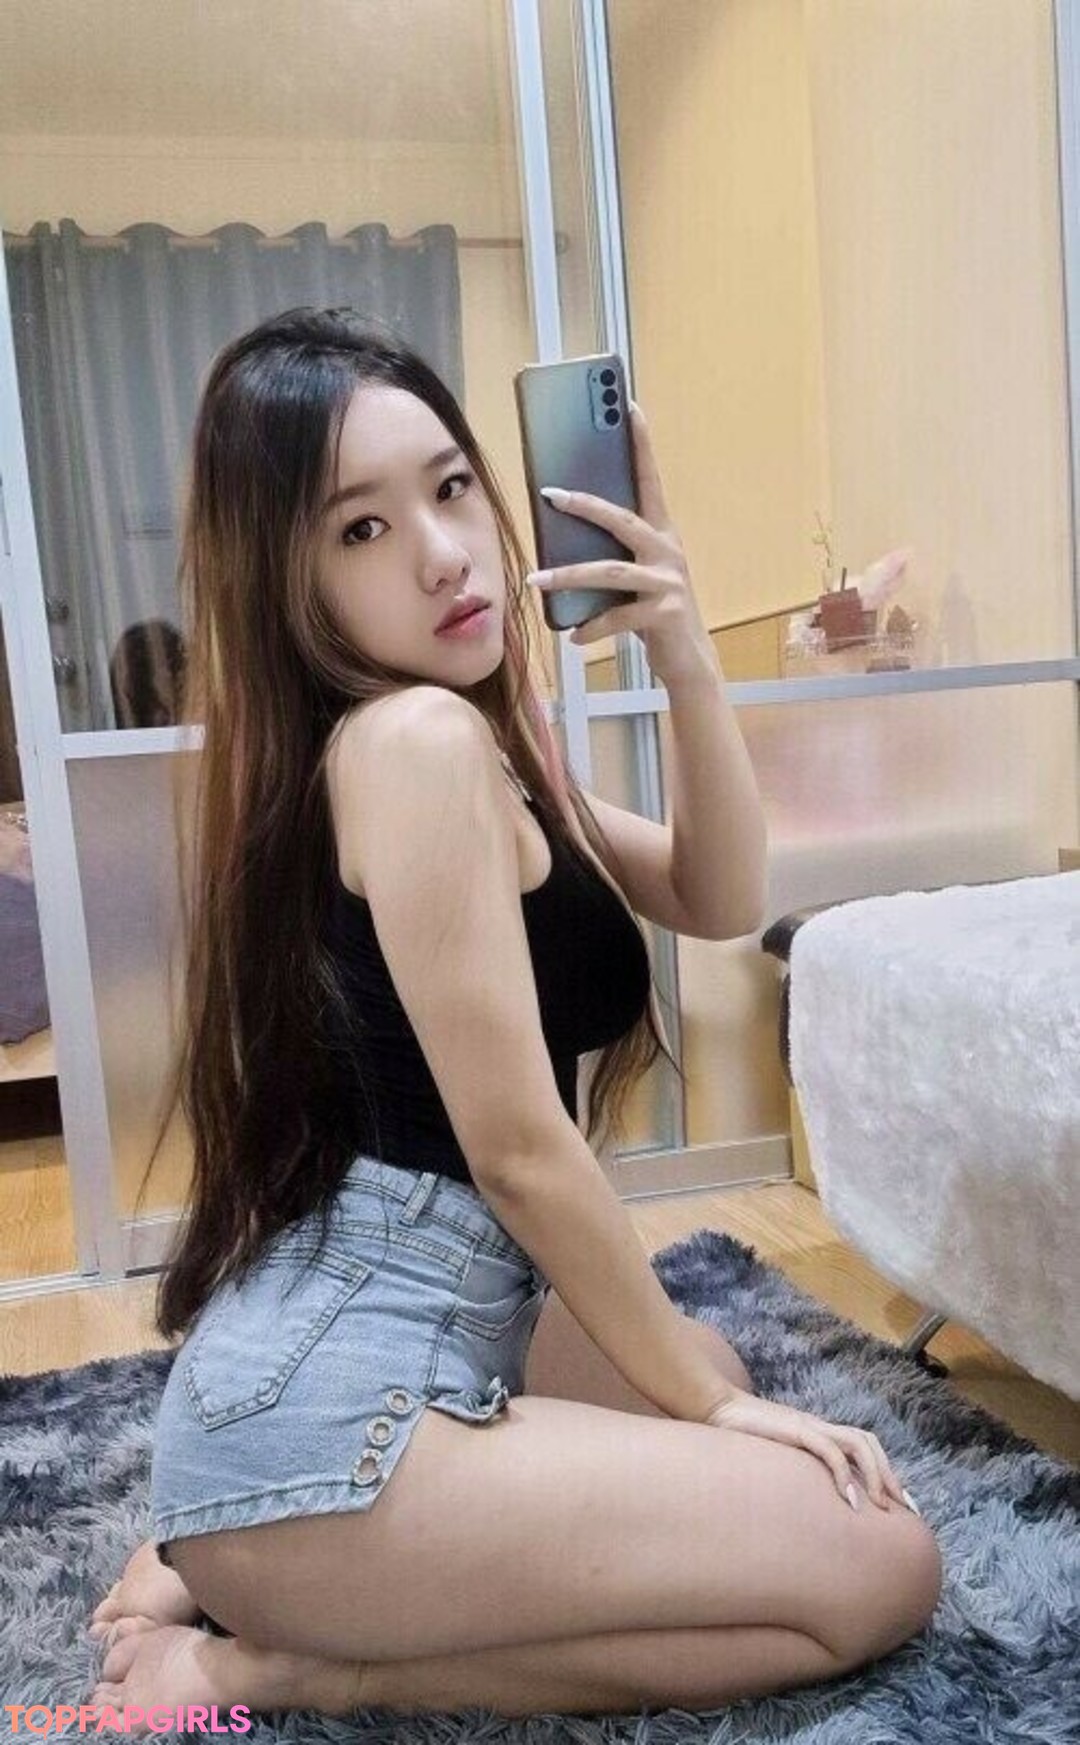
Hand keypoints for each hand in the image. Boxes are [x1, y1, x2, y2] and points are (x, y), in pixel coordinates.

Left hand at [528, 401, 715, 686]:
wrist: (689, 658)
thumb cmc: (653, 610)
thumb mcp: (634, 575)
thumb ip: (613, 552)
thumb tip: (562, 533)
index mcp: (660, 534)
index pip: (649, 479)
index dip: (641, 444)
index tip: (628, 405)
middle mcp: (667, 551)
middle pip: (621, 519)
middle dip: (584, 505)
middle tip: (550, 494)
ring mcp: (668, 582)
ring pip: (609, 571)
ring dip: (568, 576)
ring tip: (535, 581)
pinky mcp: (664, 613)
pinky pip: (618, 616)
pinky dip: (591, 627)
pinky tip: (573, 635)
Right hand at [706, 1387, 916, 1514]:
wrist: (713, 1407)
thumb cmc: (738, 1436)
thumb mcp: (771, 1457)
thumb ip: (789, 1470)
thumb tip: (800, 1501)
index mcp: (816, 1432)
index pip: (862, 1446)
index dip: (884, 1471)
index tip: (900, 1503)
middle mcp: (818, 1427)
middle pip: (868, 1442)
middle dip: (890, 1475)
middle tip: (904, 1510)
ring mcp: (808, 1426)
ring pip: (859, 1442)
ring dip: (876, 1474)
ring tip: (882, 1506)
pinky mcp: (795, 1430)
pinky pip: (829, 1449)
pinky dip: (844, 1473)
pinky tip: (849, 1500)